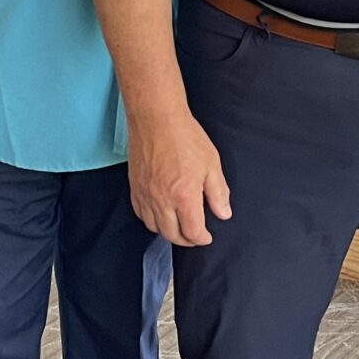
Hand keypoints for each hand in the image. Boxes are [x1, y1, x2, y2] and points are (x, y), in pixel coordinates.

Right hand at [127, 104, 231, 245]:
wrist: (157, 119)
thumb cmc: (184, 137)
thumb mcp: (211, 164)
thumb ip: (218, 193)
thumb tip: (223, 213)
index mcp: (184, 196)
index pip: (193, 232)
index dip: (202, 239)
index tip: (207, 236)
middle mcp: (162, 200)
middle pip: (172, 235)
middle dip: (186, 240)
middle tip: (195, 235)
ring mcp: (146, 195)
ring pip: (154, 227)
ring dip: (168, 232)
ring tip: (178, 226)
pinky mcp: (135, 187)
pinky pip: (140, 214)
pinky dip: (151, 220)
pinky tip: (159, 215)